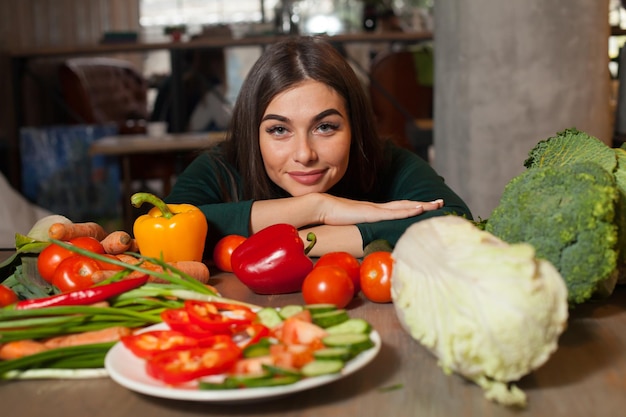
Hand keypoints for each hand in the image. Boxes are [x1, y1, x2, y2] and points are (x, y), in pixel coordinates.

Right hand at [318, 194, 443, 225]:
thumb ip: (354, 229)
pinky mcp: (372, 213)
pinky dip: (408, 211)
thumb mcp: (348, 225)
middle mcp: (378, 208)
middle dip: (424, 203)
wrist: (320, 207)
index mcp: (373, 211)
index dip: (412, 207)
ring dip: (422, 205)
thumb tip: (356, 239)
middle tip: (440, 202)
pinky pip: (394, 212)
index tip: (426, 207)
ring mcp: (376, 209)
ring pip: (404, 206)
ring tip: (437, 204)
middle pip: (406, 205)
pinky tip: (419, 210)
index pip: (397, 208)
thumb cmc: (331, 217)